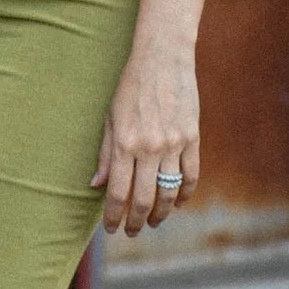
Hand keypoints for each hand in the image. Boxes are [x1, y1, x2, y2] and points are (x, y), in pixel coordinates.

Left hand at [92, 33, 200, 235]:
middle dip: (136, 221)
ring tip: (153, 221)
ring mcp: (173, 144)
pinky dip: (185, 194)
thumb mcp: (110, 117)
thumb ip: (105, 153)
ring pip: (169, 193)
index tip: (111, 228)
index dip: (113, 216)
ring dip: (161, 213)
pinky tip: (178, 202)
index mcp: (124, 144)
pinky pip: (191, 176)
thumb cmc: (130, 86)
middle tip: (131, 230)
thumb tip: (96, 185)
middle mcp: (149, 148)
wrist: (163, 57)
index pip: (118, 193)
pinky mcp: (192, 138)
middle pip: (144, 200)